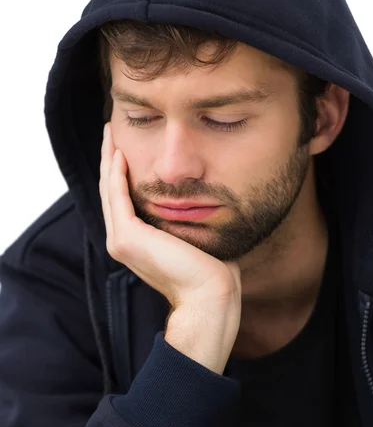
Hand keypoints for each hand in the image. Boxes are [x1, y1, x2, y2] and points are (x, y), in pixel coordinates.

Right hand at [99, 123, 241, 310]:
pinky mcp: (126, 238)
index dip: (120, 173)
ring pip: (109, 191)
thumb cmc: (210, 270)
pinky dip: (115, 173)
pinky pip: (117, 196)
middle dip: (110, 160)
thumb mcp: (193, 236)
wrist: (209, 294)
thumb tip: (198, 199)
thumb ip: (183, 219)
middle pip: (111, 192)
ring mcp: (120, 241)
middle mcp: (122, 242)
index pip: (122, 201)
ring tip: (110, 134)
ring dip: (108, 160)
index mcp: (136, 244)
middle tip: (110, 132)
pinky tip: (119, 152)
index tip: (124, 148)